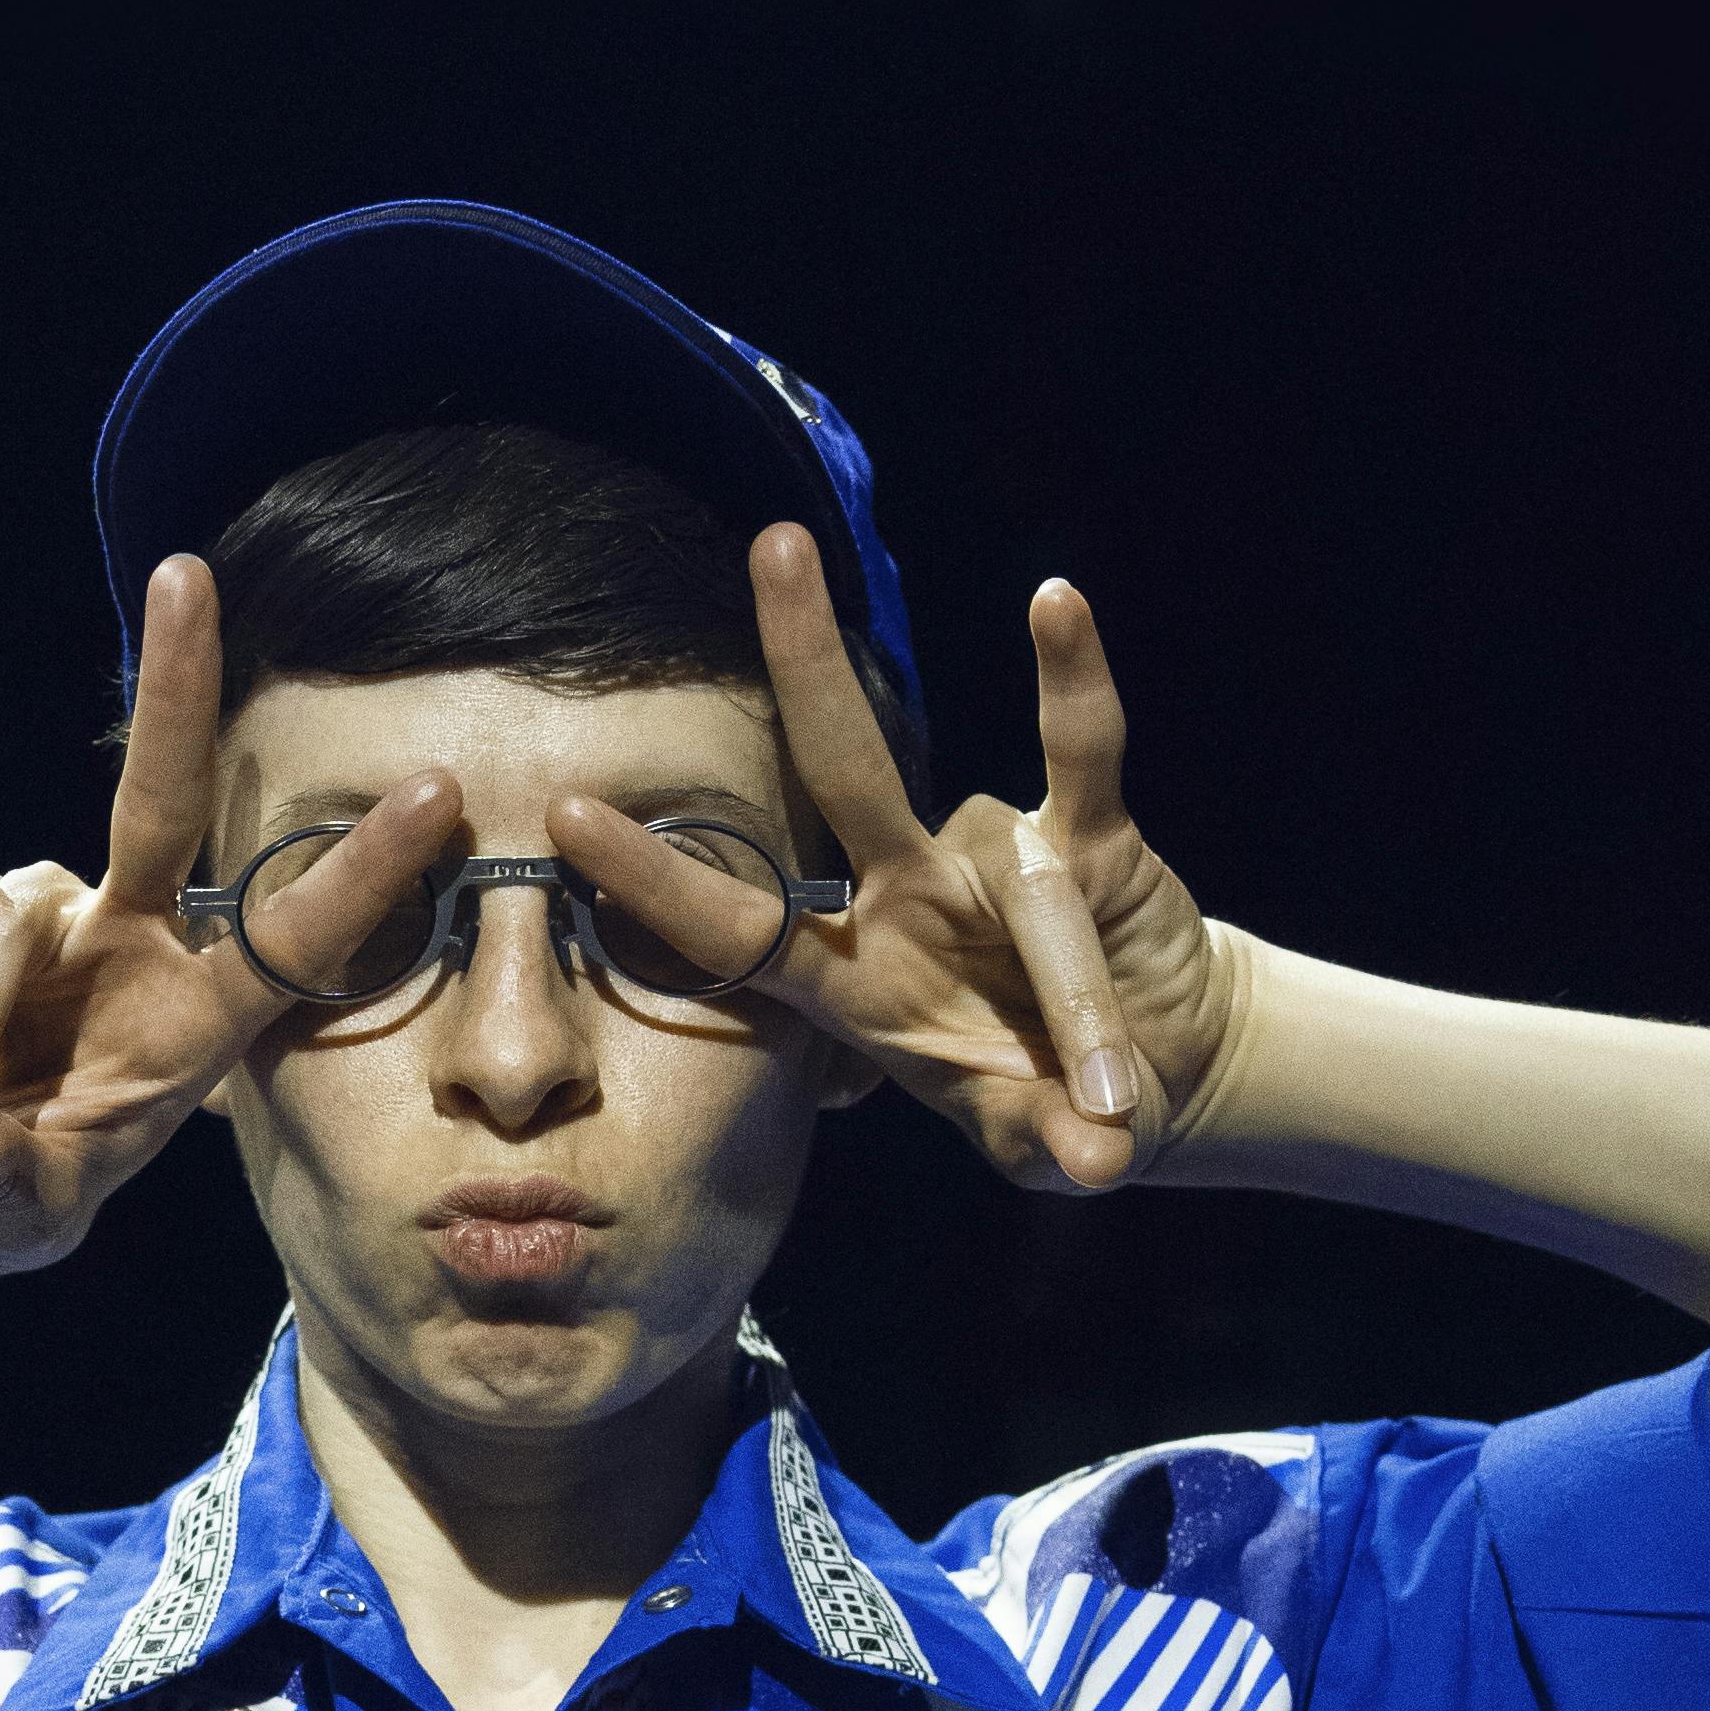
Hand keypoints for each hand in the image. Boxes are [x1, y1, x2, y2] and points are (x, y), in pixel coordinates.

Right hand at [0, 560, 461, 1274]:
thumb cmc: (10, 1190)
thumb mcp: (26, 1212)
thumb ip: (8, 1189)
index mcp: (193, 1026)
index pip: (293, 938)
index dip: (363, 877)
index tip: (439, 796)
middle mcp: (133, 945)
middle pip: (167, 804)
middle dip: (178, 697)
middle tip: (191, 575)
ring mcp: (46, 916)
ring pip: (7, 926)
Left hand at [551, 528, 1238, 1191]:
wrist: (1140, 1086)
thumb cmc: (1045, 1112)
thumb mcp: (1031, 1142)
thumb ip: (1046, 1144)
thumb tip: (1095, 1165)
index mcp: (850, 982)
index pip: (736, 928)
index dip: (655, 882)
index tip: (568, 818)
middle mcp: (905, 897)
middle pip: (840, 767)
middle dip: (805, 660)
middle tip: (772, 545)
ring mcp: (993, 859)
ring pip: (1011, 864)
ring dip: (1072, 992)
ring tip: (1108, 1095)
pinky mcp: (1089, 837)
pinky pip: (1084, 750)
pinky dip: (1073, 683)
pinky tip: (1054, 604)